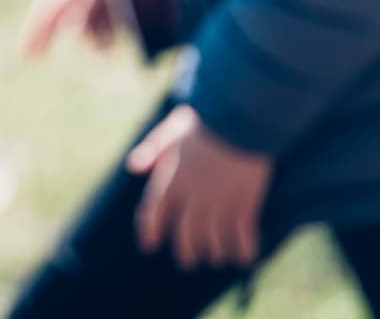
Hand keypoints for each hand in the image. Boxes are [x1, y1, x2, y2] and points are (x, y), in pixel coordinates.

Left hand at [128, 105, 272, 270]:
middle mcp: (192, 197)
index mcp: (170, 180)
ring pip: (212, 242)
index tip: (148, 246)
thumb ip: (153, 150)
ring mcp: (219, 203)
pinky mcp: (244, 204)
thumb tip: (133, 167)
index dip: (149, 232)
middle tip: (188, 262)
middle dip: (186, 253)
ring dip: (215, 253)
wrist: (240, 117)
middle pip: (184, 237)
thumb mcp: (172, 131)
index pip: (152, 213)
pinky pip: (242, 238)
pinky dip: (243, 251)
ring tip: (217, 257)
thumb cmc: (206, 120)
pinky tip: (245, 257)